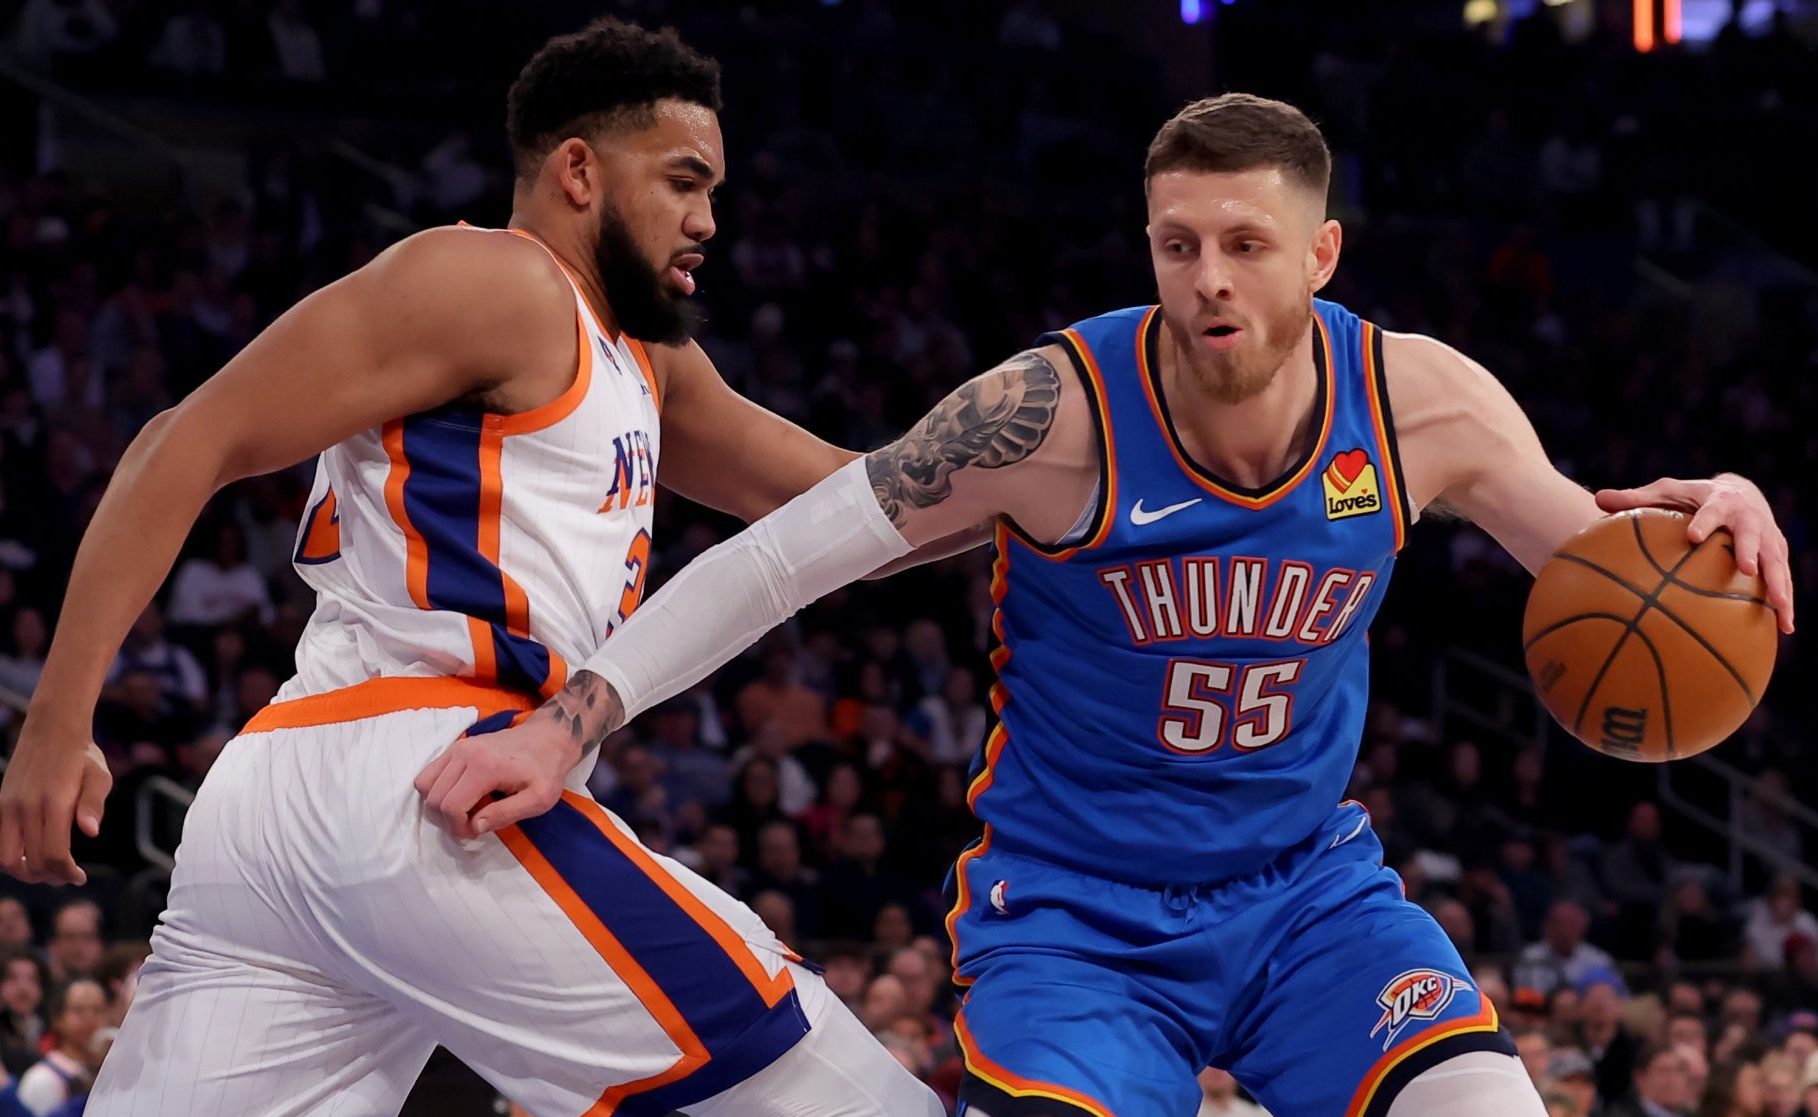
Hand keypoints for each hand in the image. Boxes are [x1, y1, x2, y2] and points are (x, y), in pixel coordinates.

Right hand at [0, 716, 111, 884]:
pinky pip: (1, 842)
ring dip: (27, 872)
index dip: (66, 873)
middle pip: (32, 861)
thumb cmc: (82, 755)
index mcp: (54, 802)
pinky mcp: (1, 804)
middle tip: (67, 877)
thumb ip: (93, 804)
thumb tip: (91, 833)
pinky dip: (14, 857)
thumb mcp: (99, 775)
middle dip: (50, 877)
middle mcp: (26, 806)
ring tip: (48, 872)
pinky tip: (33, 856)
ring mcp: (9, 806)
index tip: (79, 877)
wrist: (51, 729)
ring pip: (7, 858)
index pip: (54, 854)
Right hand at [414, 716, 577, 838]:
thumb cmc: (546, 770)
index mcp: (486, 767)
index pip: (451, 806)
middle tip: (472, 824)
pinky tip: (460, 795)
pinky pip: (429, 772)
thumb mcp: (538, 799)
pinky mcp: (456, 746)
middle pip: (434, 798)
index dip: (458, 827)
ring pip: (424, 784)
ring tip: (465, 810)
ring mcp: (458, 747)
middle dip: (448, 819)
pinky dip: (437, 789)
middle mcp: (466, 753)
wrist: (549, 738)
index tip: (476, 832)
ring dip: (439, 805)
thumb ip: (506, 814)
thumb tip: (475, 826)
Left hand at [1596, 475, 1794, 632]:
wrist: (1740, 492)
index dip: (1704, 522)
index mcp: (1720, 502)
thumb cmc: (1694, 496)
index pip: (1711, 511)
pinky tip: (1785, 628)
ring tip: (1781, 612)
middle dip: (1752, 552)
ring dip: (1780, 587)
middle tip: (1748, 571)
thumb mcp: (1666, 492)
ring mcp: (1769, 537)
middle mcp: (1749, 519)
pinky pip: (1783, 578)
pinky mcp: (1778, 554)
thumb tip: (1598, 499)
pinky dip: (1784, 600)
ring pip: (1776, 563)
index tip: (1694, 537)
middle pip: (1753, 536)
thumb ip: (1635, 498)